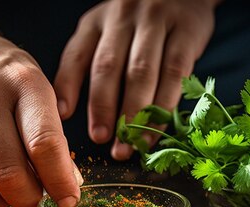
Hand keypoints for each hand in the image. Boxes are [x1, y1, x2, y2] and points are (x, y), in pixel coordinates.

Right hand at [0, 21, 81, 206]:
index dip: (59, 182)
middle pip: (7, 173)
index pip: (43, 144)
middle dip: (28, 202)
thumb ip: (51, 137)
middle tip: (35, 206)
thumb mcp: (35, 89)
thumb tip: (62, 189)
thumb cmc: (0, 75)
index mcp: (21, 80)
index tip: (68, 202)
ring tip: (8, 193)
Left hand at [54, 0, 218, 159]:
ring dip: (134, 114)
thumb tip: (64, 112)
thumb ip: (85, 63)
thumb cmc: (138, 24)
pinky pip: (174, 74)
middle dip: (103, 108)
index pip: (76, 55)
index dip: (68, 87)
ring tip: (129, 145)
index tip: (63, 117)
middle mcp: (122, 18)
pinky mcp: (187, 32)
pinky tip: (157, 130)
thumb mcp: (105, 32)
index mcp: (96, 22)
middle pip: (108, 66)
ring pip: (141, 73)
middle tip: (101, 140)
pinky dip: (164, 106)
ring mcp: (155, 23)